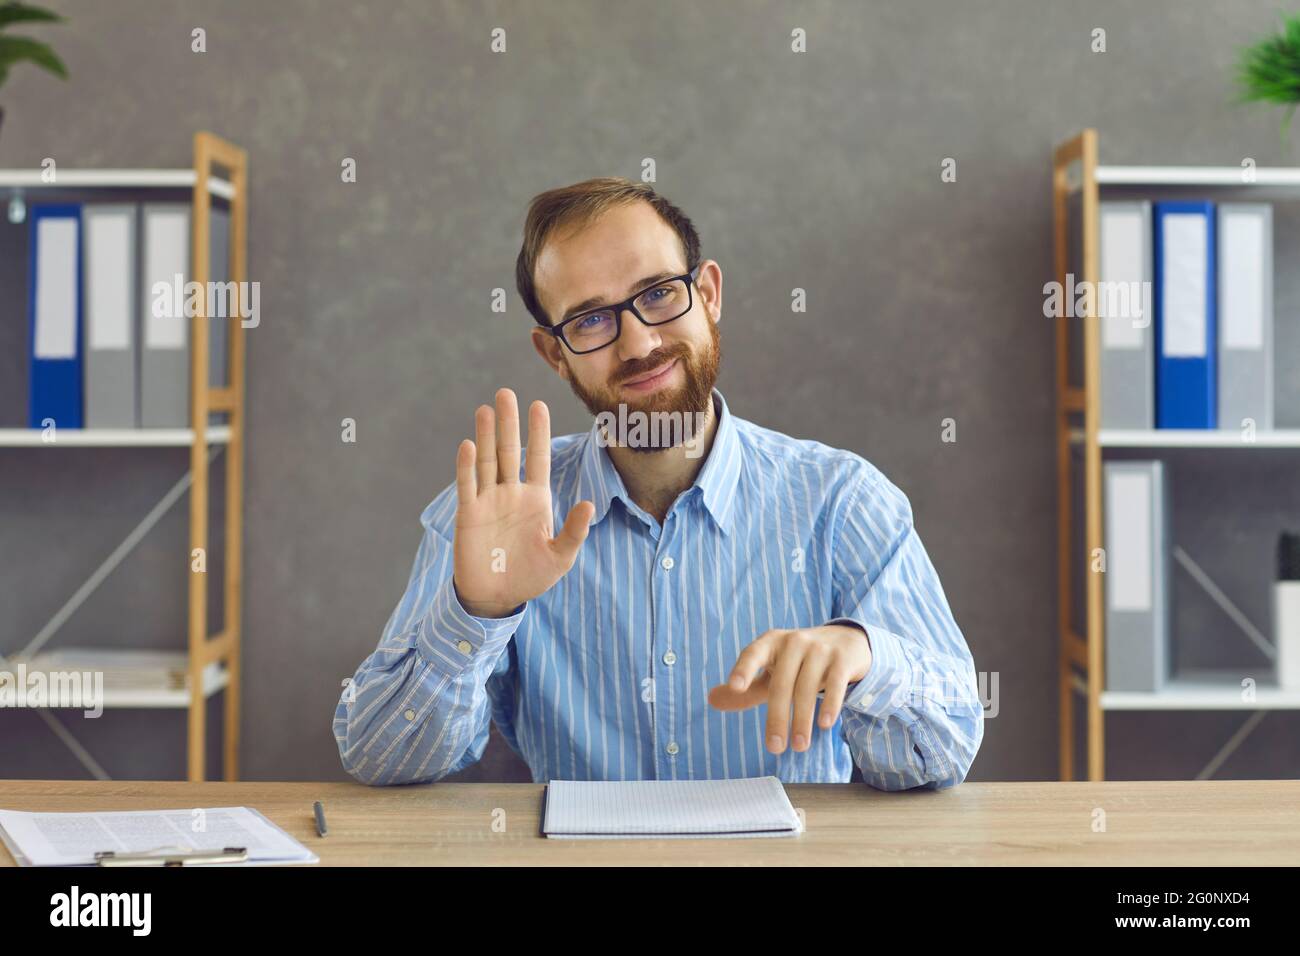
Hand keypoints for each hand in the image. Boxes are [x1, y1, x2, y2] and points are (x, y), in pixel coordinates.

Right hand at [452, 388, 594, 617]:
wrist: (498, 597)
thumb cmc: (531, 576)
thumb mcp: (560, 557)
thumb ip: (574, 531)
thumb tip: (589, 504)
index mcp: (536, 498)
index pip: (538, 457)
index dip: (538, 432)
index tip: (538, 405)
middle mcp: (511, 493)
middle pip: (508, 450)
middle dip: (508, 423)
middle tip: (506, 392)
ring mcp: (489, 501)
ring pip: (487, 462)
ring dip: (485, 436)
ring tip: (485, 409)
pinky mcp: (470, 514)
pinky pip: (468, 486)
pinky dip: (467, 467)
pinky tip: (468, 445)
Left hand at [708, 625, 871, 753]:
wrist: (844, 642)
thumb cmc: (798, 662)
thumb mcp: (771, 673)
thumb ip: (746, 689)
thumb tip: (711, 700)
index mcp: (770, 643)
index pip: (753, 654)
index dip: (744, 669)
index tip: (735, 686)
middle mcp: (794, 642)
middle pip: (781, 684)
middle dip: (777, 718)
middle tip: (775, 748)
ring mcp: (819, 648)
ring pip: (807, 687)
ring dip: (802, 720)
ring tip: (799, 746)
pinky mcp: (841, 659)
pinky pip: (834, 684)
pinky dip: (830, 704)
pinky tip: (824, 725)